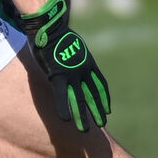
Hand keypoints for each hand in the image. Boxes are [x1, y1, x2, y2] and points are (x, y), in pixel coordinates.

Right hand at [19, 0, 109, 131]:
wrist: (50, 27)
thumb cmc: (57, 34)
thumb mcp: (74, 46)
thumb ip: (76, 56)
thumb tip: (73, 59)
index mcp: (89, 63)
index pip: (100, 85)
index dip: (104, 98)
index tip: (107, 110)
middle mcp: (84, 71)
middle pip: (93, 95)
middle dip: (97, 110)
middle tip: (102, 124)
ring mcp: (72, 74)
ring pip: (80, 99)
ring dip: (83, 115)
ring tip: (86, 130)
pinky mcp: (58, 76)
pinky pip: (63, 95)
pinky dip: (65, 108)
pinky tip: (67, 120)